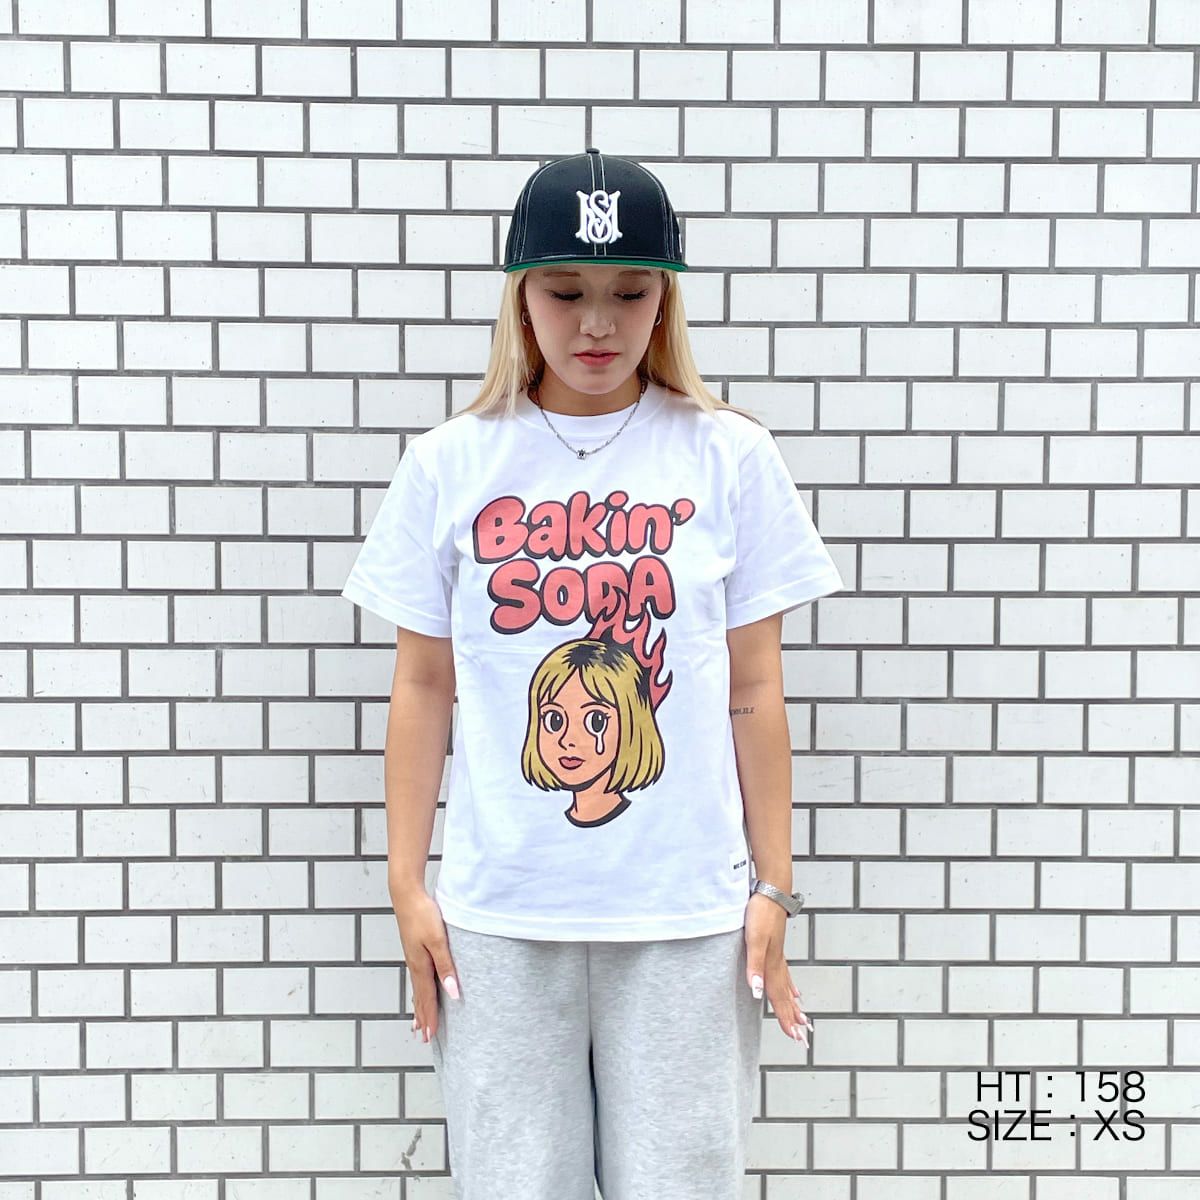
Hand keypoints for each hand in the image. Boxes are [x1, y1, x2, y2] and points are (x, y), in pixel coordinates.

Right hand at [391, 887, 460, 1043]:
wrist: (406, 893)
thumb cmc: (422, 914)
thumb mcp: (438, 940)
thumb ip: (446, 966)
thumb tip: (452, 992)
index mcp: (420, 966)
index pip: (427, 998)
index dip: (430, 1018)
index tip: (431, 1037)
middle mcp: (415, 964)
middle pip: (419, 997)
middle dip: (423, 1017)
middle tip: (424, 1038)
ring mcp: (413, 956)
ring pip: (417, 988)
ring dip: (419, 1006)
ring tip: (418, 1022)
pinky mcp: (414, 948)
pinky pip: (417, 976)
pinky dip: (419, 990)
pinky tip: (420, 988)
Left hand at [744, 891, 812, 1047]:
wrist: (771, 890)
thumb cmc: (761, 912)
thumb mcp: (753, 940)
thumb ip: (755, 966)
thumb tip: (757, 992)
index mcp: (772, 964)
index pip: (778, 997)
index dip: (785, 1018)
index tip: (794, 1037)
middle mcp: (777, 962)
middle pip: (786, 996)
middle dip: (793, 1018)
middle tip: (803, 1038)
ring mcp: (778, 953)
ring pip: (788, 986)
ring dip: (793, 1004)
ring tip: (803, 1018)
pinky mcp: (776, 945)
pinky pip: (785, 973)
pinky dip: (790, 985)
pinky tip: (795, 989)